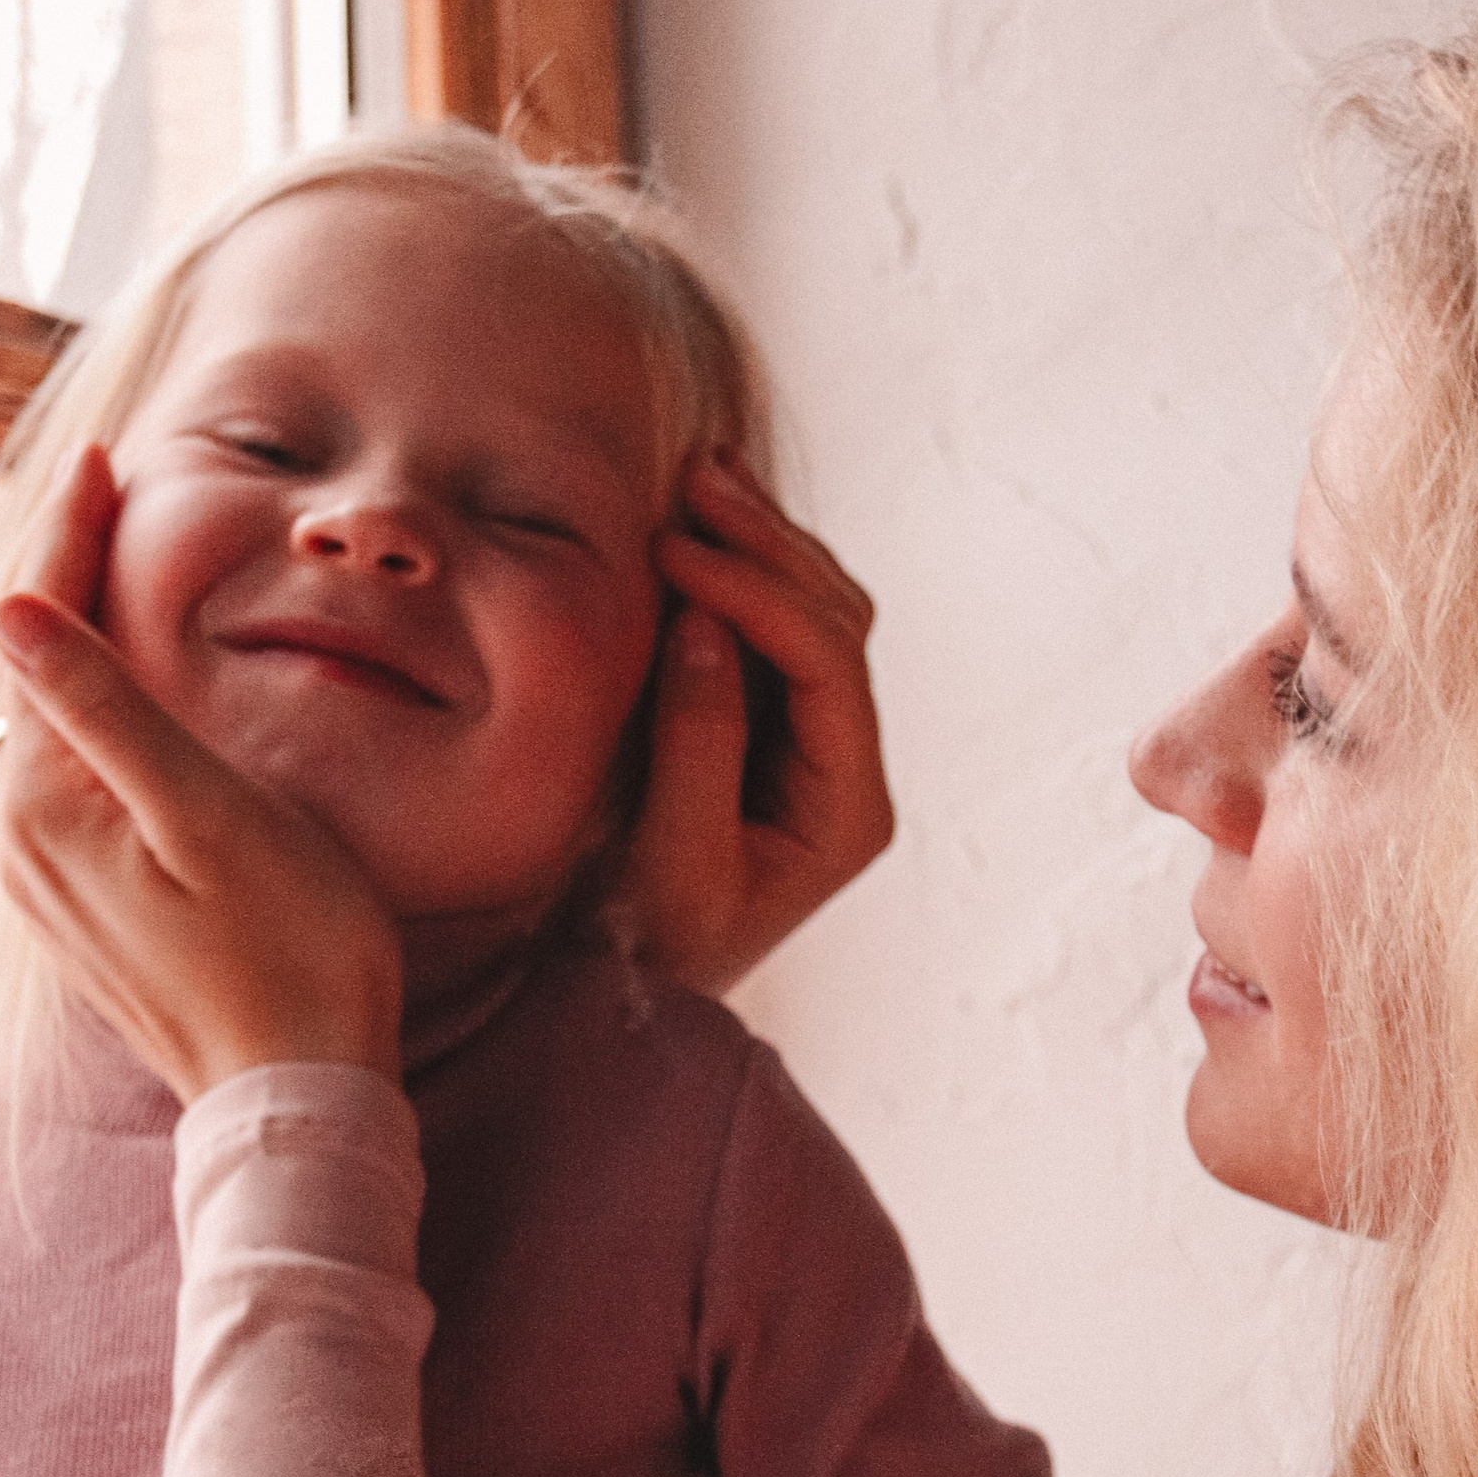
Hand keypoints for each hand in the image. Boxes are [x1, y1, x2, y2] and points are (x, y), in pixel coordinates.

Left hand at [0, 450, 403, 1103]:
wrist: (298, 1094)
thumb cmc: (289, 949)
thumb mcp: (206, 812)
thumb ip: (105, 709)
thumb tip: (8, 615)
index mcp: (48, 804)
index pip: (41, 637)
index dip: (70, 541)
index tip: (102, 460)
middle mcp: (25, 844)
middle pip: (33, 679)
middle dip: (64, 581)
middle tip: (100, 491)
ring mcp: (52, 888)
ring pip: (48, 733)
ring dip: (77, 648)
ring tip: (108, 570)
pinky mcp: (88, 916)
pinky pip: (69, 786)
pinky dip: (92, 719)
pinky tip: (123, 699)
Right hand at [618, 453, 894, 992]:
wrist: (628, 1004)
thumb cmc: (649, 951)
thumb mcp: (672, 862)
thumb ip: (697, 745)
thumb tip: (707, 623)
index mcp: (849, 810)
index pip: (828, 668)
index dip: (759, 595)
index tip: (677, 553)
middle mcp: (847, 770)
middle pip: (838, 623)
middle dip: (770, 544)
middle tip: (694, 478)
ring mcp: (814, 746)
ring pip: (815, 612)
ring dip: (762, 539)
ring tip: (699, 472)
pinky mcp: (768, 731)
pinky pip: (773, 629)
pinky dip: (741, 567)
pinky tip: (701, 517)